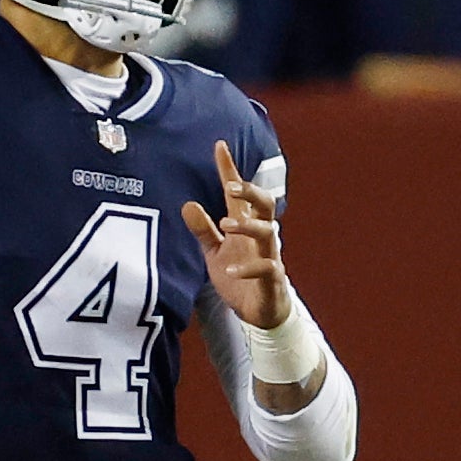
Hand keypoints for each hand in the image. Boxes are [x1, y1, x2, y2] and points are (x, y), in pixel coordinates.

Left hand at [181, 140, 289, 329]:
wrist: (260, 313)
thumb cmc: (240, 277)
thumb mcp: (215, 252)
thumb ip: (204, 230)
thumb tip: (187, 204)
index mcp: (246, 227)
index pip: (239, 195)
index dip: (229, 171)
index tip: (219, 147)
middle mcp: (261, 238)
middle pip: (265, 204)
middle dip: (251, 191)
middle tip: (231, 187)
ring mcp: (269, 257)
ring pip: (268, 232)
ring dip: (248, 226)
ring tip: (227, 225)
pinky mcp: (273, 281)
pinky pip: (267, 268)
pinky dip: (249, 268)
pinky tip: (232, 270)